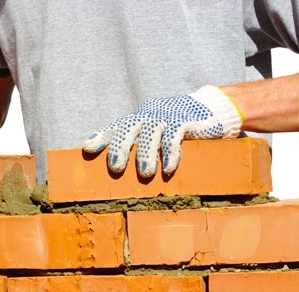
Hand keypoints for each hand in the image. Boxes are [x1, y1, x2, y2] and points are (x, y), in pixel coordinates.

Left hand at [83, 85, 242, 176]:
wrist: (210, 109)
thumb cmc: (177, 127)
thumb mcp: (155, 133)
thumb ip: (140, 145)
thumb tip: (119, 170)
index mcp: (138, 119)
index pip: (116, 128)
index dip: (102, 137)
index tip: (88, 149)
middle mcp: (149, 116)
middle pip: (129, 129)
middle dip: (121, 149)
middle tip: (115, 168)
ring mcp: (167, 117)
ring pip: (151, 134)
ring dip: (146, 155)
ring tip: (144, 175)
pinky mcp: (185, 121)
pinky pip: (175, 137)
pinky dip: (171, 154)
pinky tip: (168, 169)